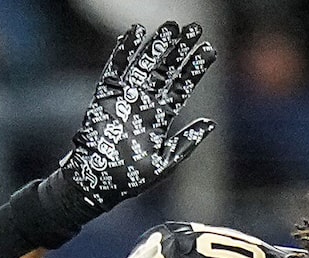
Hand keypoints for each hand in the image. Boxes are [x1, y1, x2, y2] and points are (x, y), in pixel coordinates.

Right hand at [45, 22, 216, 230]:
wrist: (97, 181)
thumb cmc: (131, 177)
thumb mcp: (166, 162)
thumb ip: (187, 142)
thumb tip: (211, 123)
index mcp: (161, 115)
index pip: (182, 85)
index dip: (195, 67)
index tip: (209, 49)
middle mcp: (145, 102)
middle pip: (166, 69)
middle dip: (180, 49)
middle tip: (194, 28)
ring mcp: (126, 96)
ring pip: (144, 64)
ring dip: (157, 45)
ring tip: (171, 26)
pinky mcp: (106, 95)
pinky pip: (115, 68)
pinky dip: (124, 51)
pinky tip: (135, 32)